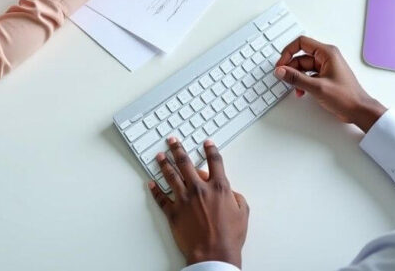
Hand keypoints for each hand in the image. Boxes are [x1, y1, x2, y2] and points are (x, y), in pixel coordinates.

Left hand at [148, 138, 248, 267]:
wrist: (213, 253)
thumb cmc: (229, 237)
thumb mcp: (243, 213)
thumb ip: (236, 197)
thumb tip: (230, 192)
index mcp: (218, 188)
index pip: (214, 161)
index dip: (211, 149)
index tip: (207, 143)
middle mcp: (199, 189)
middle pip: (186, 163)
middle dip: (178, 149)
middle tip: (173, 141)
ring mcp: (184, 200)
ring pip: (171, 176)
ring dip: (164, 164)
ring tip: (160, 156)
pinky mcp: (173, 212)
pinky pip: (161, 198)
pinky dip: (155, 190)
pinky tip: (151, 183)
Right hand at [274, 36, 386, 131]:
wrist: (359, 111)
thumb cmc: (347, 97)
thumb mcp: (317, 87)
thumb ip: (296, 78)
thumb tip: (281, 71)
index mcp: (327, 53)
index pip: (302, 43)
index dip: (288, 52)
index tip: (281, 63)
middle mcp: (326, 57)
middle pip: (301, 57)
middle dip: (291, 68)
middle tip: (283, 77)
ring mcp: (326, 67)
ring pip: (303, 67)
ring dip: (297, 77)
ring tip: (294, 87)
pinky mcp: (325, 77)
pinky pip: (308, 75)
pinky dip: (303, 82)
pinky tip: (301, 92)